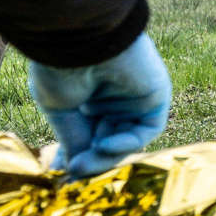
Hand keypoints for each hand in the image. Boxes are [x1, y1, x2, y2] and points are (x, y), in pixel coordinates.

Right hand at [25, 34, 171, 178]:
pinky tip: (103, 144)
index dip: (76, 156)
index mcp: (88, 95)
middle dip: (91, 161)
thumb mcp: (61, 109)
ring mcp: (136, 97)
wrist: (77, 39)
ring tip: (81, 164)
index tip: (60, 176)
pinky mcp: (156, 95)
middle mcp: (114, 97)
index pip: (88, 135)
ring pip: (127, 140)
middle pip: (108, 141)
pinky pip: (146, 130)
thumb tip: (74, 172)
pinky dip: (126, 142)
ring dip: (106, 156)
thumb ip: (74, 140)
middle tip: (73, 177)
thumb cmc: (60, 66)